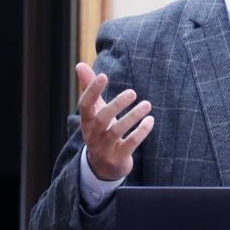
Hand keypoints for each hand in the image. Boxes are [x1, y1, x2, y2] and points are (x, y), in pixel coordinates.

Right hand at [76, 62, 153, 181]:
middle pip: (102, 118)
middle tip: (133, 92)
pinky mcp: (117, 157)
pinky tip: (150, 120)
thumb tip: (80, 64)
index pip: (85, 104)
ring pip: (116, 131)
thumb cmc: (100, 129)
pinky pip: (130, 144)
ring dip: (132, 117)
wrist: (102, 165)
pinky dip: (140, 132)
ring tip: (147, 104)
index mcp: (86, 120)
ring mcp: (104, 147)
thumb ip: (89, 87)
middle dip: (117, 105)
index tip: (103, 76)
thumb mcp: (94, 110)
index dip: (92, 90)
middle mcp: (93, 134)